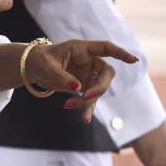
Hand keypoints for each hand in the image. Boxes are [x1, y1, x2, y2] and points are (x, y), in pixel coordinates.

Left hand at [23, 40, 137, 123]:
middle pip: (106, 73)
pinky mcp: (83, 87)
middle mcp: (88, 61)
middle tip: (86, 96)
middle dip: (100, 86)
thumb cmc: (40, 60)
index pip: (106, 48)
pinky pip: (90, 99)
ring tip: (69, 105)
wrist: (32, 68)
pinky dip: (87, 108)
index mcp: (81, 49)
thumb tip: (78, 89)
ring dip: (87, 100)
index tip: (134, 60)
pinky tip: (84, 117)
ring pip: (98, 90)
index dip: (120, 53)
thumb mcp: (48, 66)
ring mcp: (87, 75)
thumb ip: (63, 77)